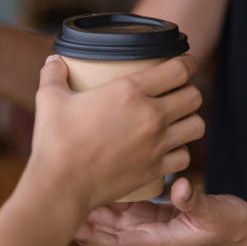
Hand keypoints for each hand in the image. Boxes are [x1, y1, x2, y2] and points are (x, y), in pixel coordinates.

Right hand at [19, 55, 204, 213]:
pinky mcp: (155, 169)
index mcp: (129, 91)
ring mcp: (156, 145)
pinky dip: (180, 151)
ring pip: (197, 126)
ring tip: (177, 120)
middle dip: (188, 90)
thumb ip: (53, 75)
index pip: (179, 70)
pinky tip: (168, 149)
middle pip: (194, 96)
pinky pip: (185, 156)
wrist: (61, 185)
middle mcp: (150, 115)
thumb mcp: (49, 99)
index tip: (184, 63)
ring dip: (189, 120)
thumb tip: (54, 60)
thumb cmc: (55, 141)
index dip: (187, 63)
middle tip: (176, 92)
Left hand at [74, 177, 246, 245]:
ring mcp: (147, 224)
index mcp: (156, 242)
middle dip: (83, 220)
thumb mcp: (214, 214)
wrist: (242, 228)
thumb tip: (179, 188)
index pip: (115, 244)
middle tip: (60, 199)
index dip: (91, 237)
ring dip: (92, 208)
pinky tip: (97, 181)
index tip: (71, 226)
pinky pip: (124, 207)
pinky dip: (110, 197)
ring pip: (111, 219)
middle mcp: (146, 235)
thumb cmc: (229, 225)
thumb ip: (195, 202)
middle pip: (106, 231)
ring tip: (70, 188)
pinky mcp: (152, 213)